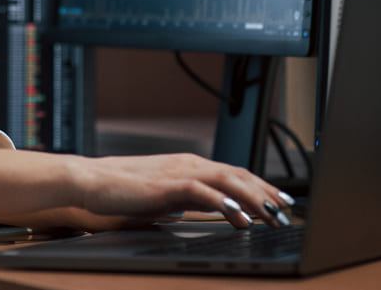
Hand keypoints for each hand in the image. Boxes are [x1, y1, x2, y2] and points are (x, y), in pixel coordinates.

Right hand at [65, 152, 292, 229]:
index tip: (282, 201)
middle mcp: (189, 164)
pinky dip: (223, 202)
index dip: (262, 187)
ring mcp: (178, 172)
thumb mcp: (164, 197)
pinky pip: (202, 192)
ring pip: (226, 181)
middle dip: (267, 193)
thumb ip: (186, 200)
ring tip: (272, 215)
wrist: (92, 181)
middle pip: (238, 175)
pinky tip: (239, 216)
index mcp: (190, 166)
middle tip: (288, 210)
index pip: (234, 174)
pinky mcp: (166, 185)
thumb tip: (205, 209)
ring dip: (253, 198)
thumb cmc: (123, 192)